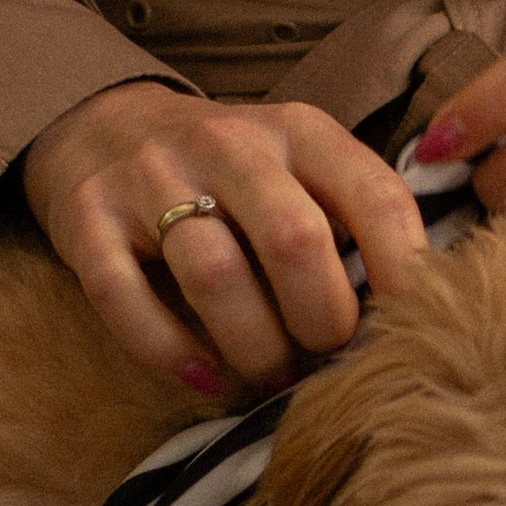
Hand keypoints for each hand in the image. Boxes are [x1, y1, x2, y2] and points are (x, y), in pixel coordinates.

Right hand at [20, 82, 430, 392]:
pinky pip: (126, 297)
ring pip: (214, 276)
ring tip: (269, 376)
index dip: (404, 272)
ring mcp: (151, 177)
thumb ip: (353, 218)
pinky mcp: (87, 218)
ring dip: (252, 346)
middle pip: (294, 240)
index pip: (375, 196)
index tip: (411, 330)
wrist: (107, 127)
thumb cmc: (233, 174)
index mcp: (299, 131)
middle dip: (322, 321)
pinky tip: (203, 378)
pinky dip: (168, 351)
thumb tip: (419, 313)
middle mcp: (228, 143)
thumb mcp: (301, 167)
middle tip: (324, 360)